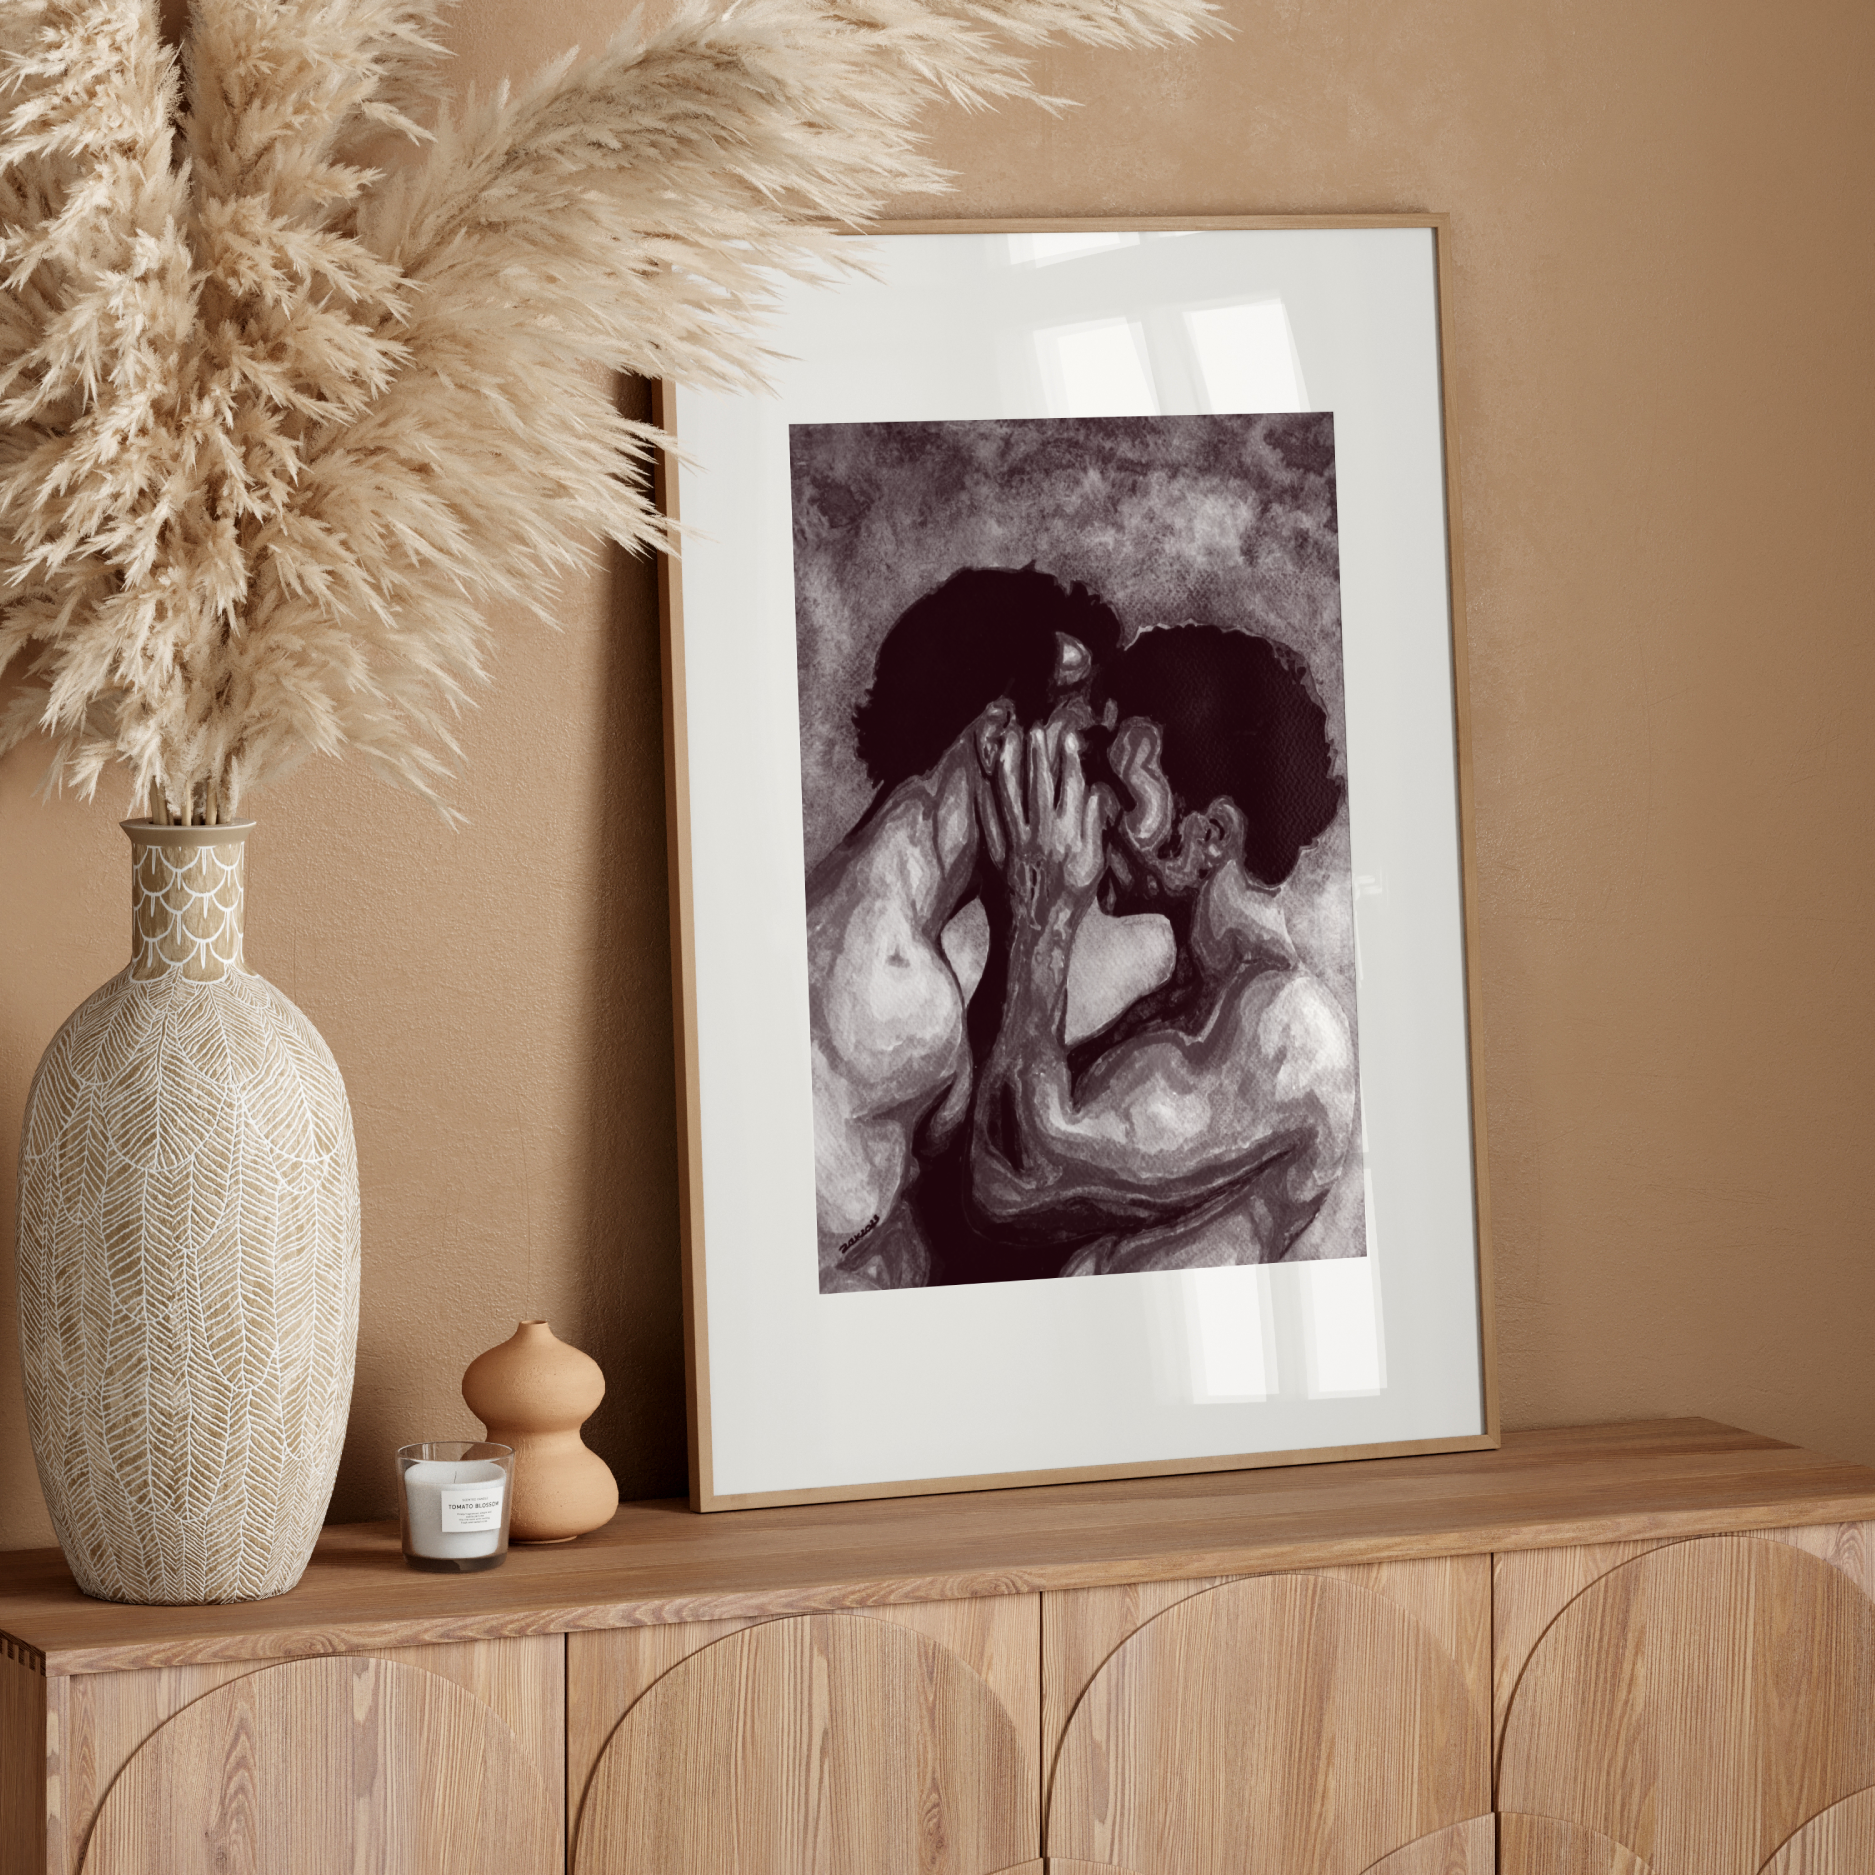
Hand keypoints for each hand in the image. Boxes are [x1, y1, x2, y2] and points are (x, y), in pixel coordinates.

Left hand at [989, 712, 1108, 925]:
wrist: (1038, 930)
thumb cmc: (1071, 900)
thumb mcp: (1093, 865)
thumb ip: (1093, 828)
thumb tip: (1094, 794)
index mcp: (1068, 835)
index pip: (1070, 789)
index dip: (1068, 761)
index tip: (1067, 738)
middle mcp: (1041, 835)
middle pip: (1038, 786)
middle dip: (1037, 755)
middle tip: (1035, 730)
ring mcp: (1014, 843)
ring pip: (1009, 797)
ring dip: (1009, 767)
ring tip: (1008, 743)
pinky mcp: (994, 854)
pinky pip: (988, 821)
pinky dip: (984, 799)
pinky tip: (982, 779)